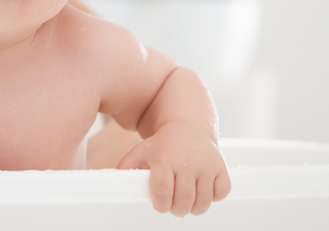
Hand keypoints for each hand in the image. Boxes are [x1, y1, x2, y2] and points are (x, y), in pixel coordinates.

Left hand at [116, 122, 230, 216]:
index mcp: (164, 159)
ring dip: (195, 209)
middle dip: (177, 210)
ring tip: (187, 204)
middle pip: (184, 201)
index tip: (161, 206)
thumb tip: (116, 182)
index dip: (161, 205)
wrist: (187, 127)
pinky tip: (203, 192)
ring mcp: (206, 165)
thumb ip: (127, 166)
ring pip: (203, 201)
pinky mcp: (221, 167)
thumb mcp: (141, 151)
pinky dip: (214, 198)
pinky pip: (221, 193)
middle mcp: (186, 162)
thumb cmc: (162, 145)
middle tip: (174, 207)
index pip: (162, 192)